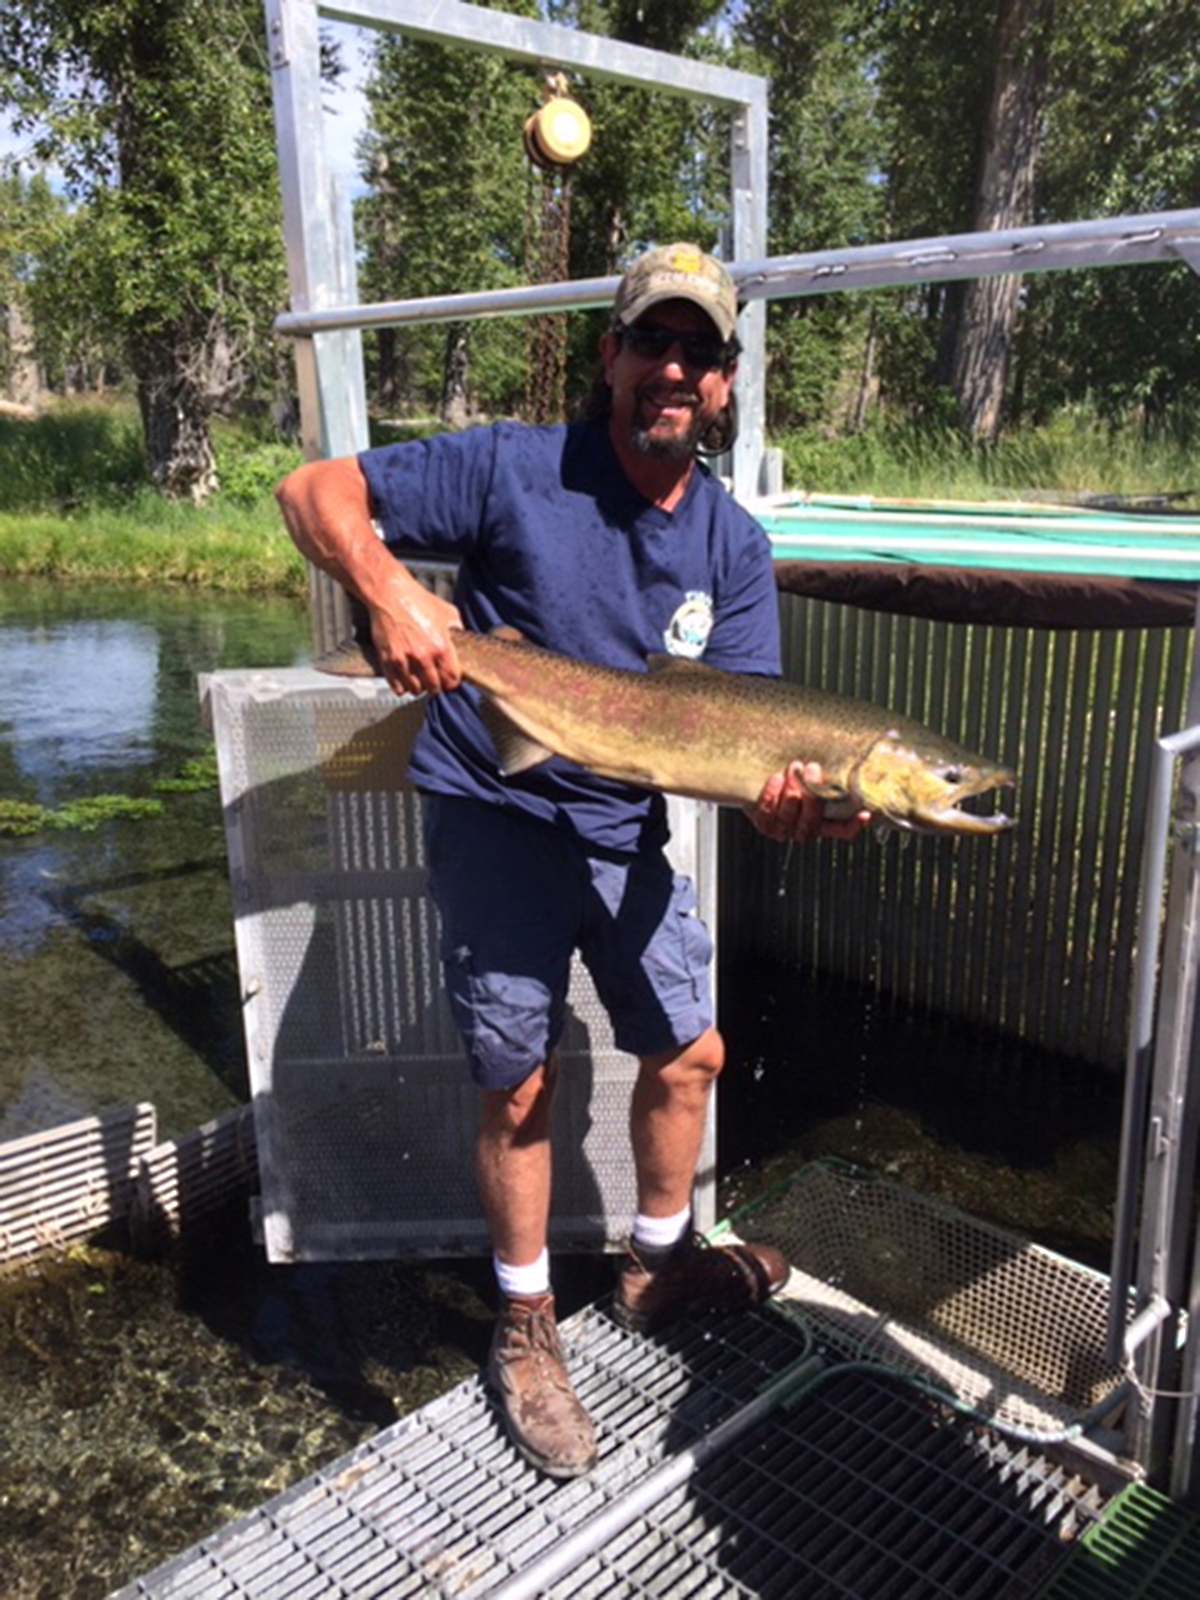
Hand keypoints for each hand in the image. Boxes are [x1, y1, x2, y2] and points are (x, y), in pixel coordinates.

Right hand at [369, 574, 462, 697]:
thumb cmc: (417, 600)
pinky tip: (404, 680)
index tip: (448, 680)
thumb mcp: (448, 612)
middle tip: (433, 680)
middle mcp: (423, 657)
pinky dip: (401, 686)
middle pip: (434, 688)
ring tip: (418, 680)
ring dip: (418, 687)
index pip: (451, 680)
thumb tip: (462, 641)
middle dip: (435, 686)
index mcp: (441, 646)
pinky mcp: (388, 660)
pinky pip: (396, 686)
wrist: (390, 594)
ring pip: (415, 690)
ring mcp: (404, 660)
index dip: (451, 682)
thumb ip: (457, 630)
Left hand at [746, 761, 871, 842]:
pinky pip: (768, 814)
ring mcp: (784, 828)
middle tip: (813, 768)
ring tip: (794, 766)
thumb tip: (855, 756)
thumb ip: (832, 772)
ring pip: (789, 816)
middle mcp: (805, 828)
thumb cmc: (794, 774)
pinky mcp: (765, 823)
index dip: (854, 825)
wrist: (760, 777)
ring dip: (792, 789)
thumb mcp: (814, 774)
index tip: (864, 813)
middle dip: (813, 794)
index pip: (843, 830)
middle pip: (812, 820)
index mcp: (823, 821)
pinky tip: (776, 778)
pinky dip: (771, 795)